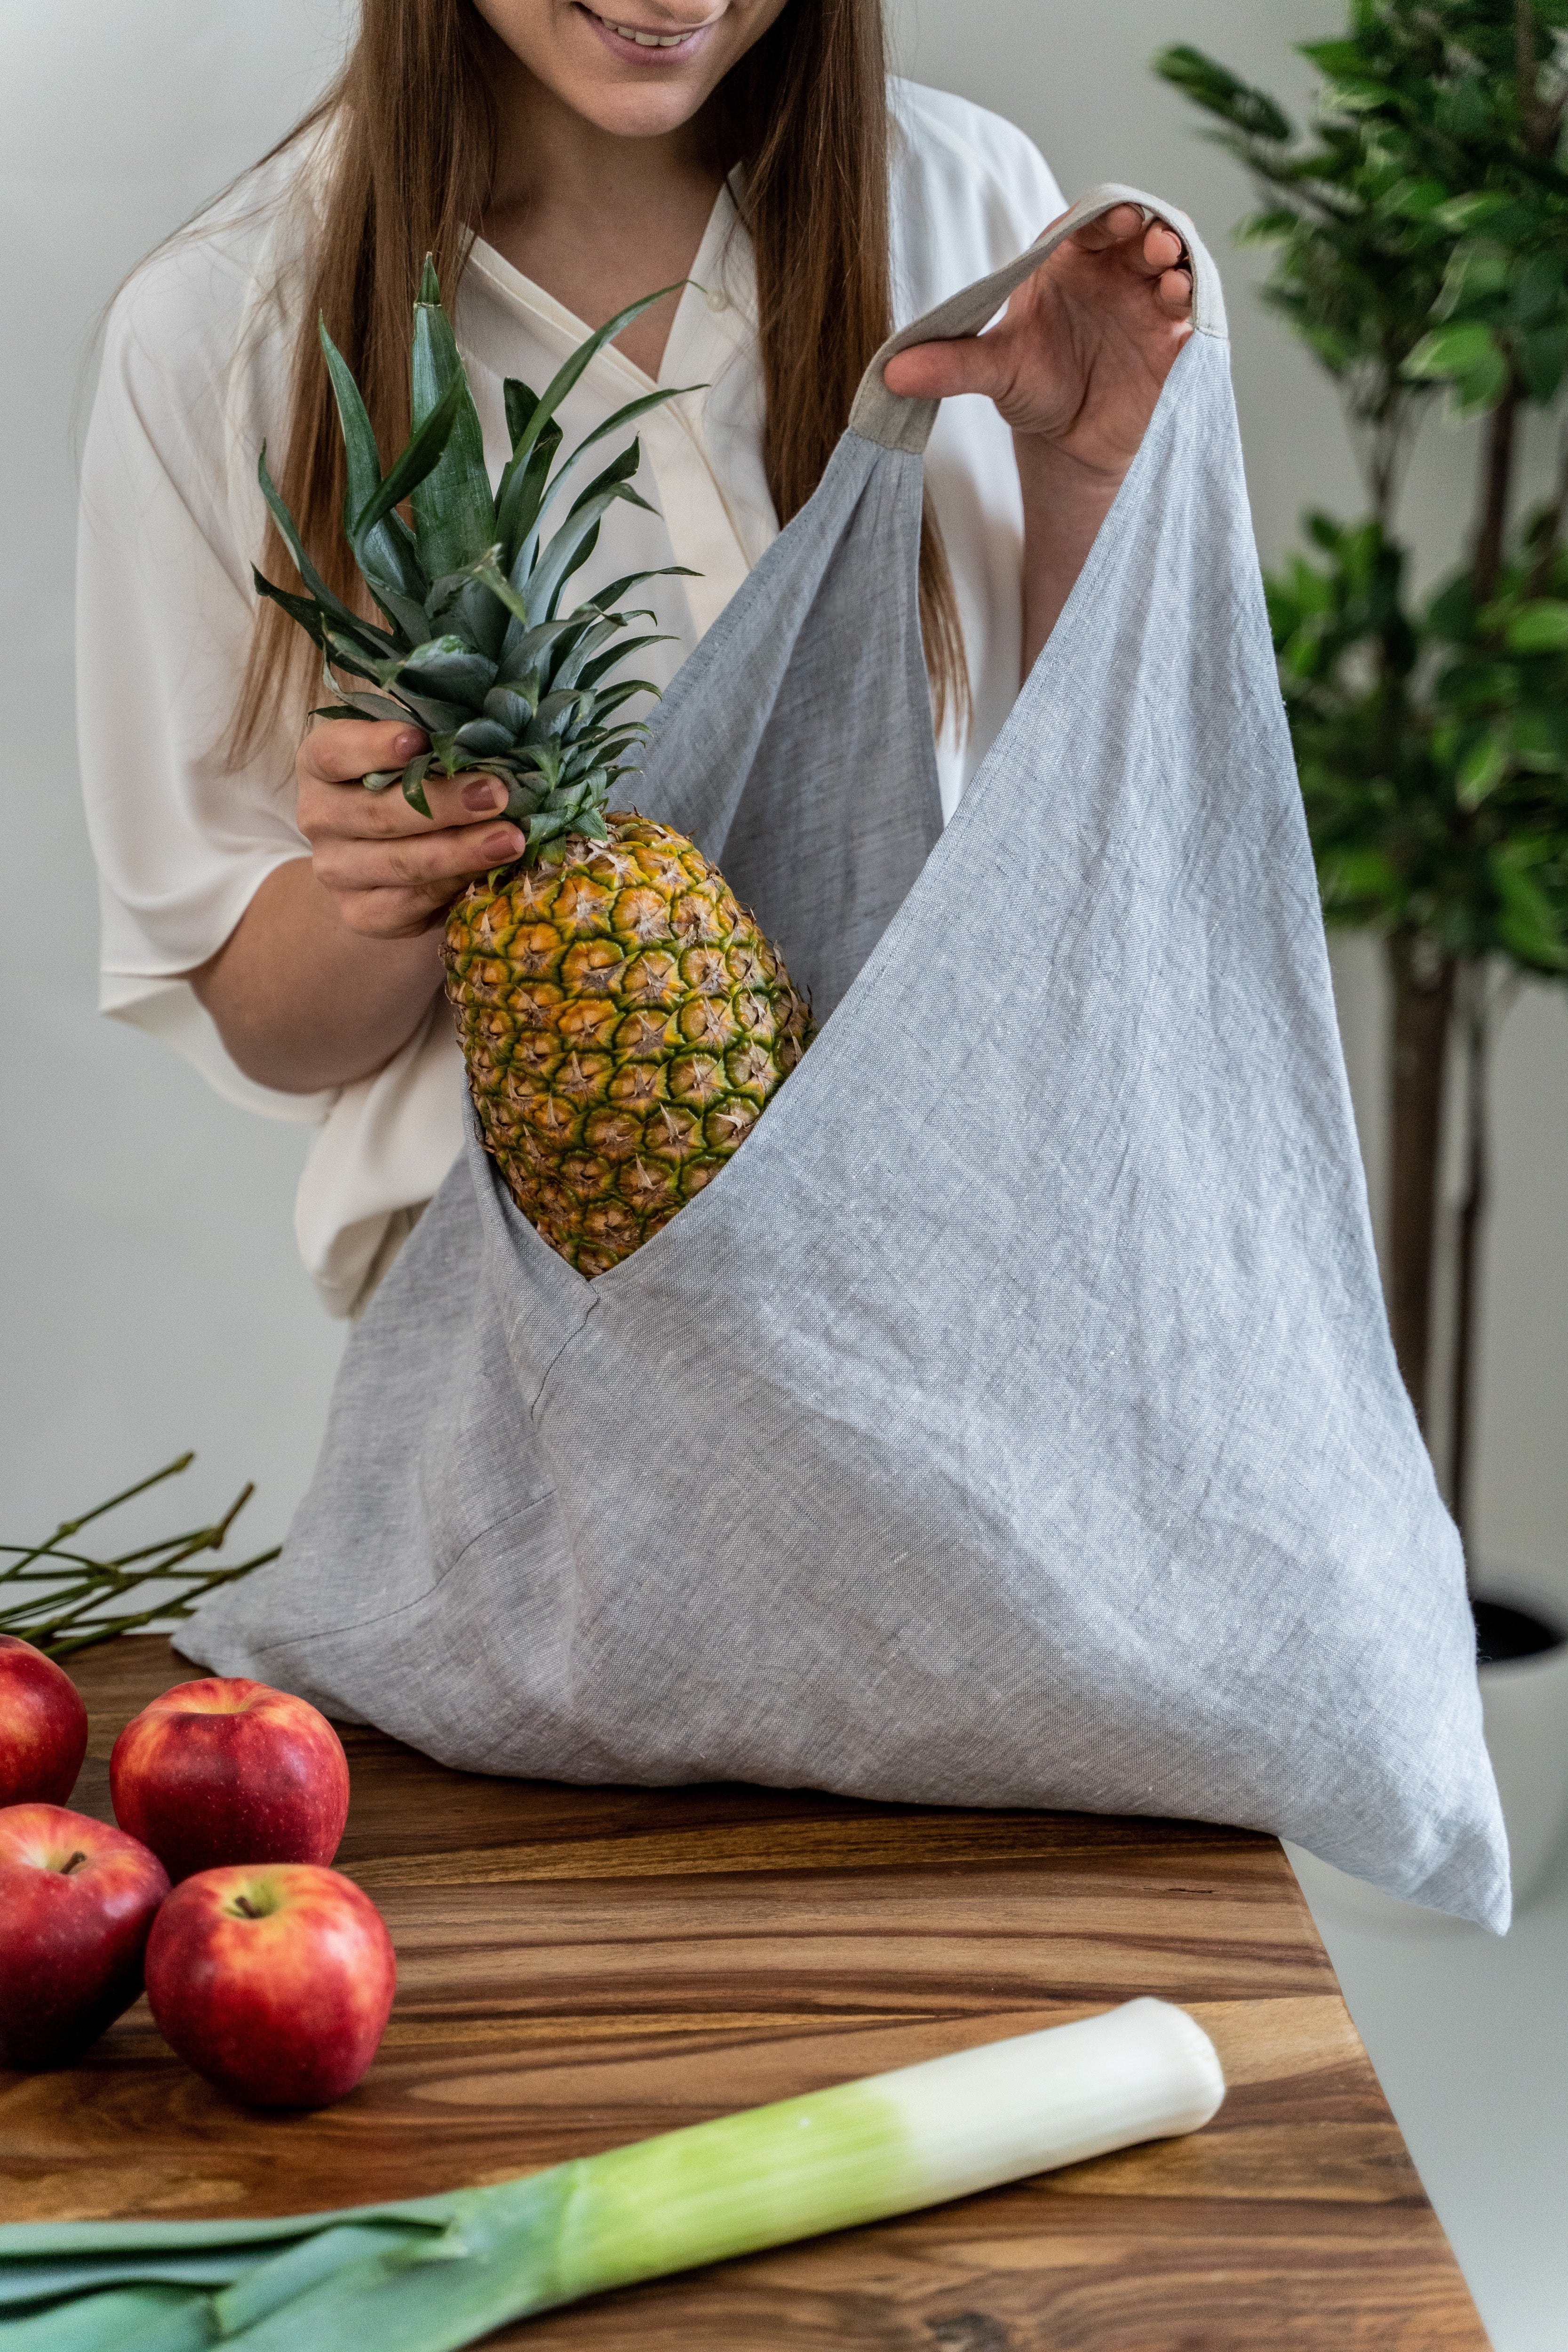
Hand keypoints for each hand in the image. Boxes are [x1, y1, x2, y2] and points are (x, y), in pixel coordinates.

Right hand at [297, 720, 524, 939]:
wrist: (380, 857)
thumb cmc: (407, 784)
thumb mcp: (411, 753)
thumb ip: (434, 742)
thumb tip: (491, 735)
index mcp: (320, 764)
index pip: (335, 753)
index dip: (373, 747)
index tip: (419, 740)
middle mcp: (317, 816)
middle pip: (378, 812)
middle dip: (444, 804)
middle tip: (497, 794)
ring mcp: (334, 869)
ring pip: (400, 862)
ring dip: (461, 852)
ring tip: (510, 839)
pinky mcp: (358, 912)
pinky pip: (409, 903)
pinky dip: (452, 885)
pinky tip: (489, 871)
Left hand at [884, 207, 1194, 672]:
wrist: (1071, 444)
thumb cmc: (1034, 392)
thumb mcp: (993, 374)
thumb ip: (950, 366)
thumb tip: (891, 372)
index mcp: (1067, 260)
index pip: (1086, 220)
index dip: (1100, 214)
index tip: (1106, 218)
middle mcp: (1112, 270)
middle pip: (1137, 229)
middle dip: (1146, 225)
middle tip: (1144, 234)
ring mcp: (1147, 299)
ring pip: (1171, 259)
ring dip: (1174, 255)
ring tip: (1167, 264)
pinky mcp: (1175, 335)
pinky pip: (1193, 306)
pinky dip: (1193, 296)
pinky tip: (1183, 299)